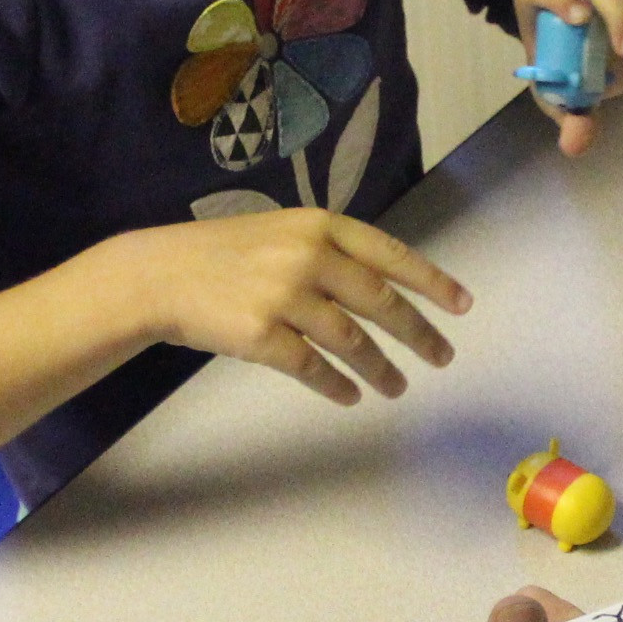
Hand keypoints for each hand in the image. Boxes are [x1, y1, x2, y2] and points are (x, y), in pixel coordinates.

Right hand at [115, 207, 470, 407]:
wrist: (159, 274)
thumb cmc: (223, 254)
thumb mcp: (281, 233)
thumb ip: (330, 251)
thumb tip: (384, 286)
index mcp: (319, 225)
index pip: (390, 254)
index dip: (431, 281)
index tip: (463, 306)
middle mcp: (307, 256)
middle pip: (380, 302)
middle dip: (418, 334)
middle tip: (442, 357)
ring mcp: (284, 296)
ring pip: (352, 341)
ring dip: (382, 368)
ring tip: (398, 387)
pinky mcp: (261, 335)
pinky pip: (313, 368)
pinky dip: (337, 385)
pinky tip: (352, 396)